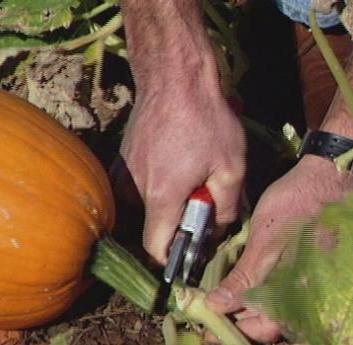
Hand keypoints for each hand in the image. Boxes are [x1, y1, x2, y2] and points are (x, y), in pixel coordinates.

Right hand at [113, 88, 245, 264]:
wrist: (173, 79)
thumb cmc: (205, 120)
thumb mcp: (231, 166)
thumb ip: (227, 207)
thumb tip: (219, 226)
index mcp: (161, 197)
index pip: (154, 247)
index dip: (170, 258)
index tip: (185, 254)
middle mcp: (133, 190)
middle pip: (148, 227)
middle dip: (172, 226)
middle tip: (197, 205)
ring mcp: (123, 174)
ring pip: (141, 207)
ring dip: (162, 204)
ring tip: (186, 179)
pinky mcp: (120, 161)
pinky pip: (134, 188)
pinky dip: (153, 187)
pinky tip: (172, 165)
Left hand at [205, 154, 352, 342]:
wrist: (327, 175)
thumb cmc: (300, 206)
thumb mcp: (266, 241)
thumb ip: (245, 278)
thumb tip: (216, 306)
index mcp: (304, 295)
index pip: (265, 329)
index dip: (235, 328)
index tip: (207, 322)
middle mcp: (308, 296)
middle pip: (267, 322)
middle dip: (235, 317)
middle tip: (206, 308)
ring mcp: (306, 283)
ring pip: (270, 306)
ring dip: (242, 304)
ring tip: (215, 297)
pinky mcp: (301, 269)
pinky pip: (276, 289)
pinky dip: (254, 289)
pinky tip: (235, 283)